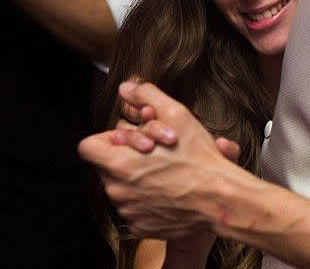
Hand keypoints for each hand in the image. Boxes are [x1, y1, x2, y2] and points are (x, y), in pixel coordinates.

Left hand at [78, 82, 259, 240]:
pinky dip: (146, 197)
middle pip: (106, 166)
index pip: (87, 148)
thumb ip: (147, 96)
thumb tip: (126, 88)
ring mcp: (128, 211)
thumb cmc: (198, 159)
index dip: (105, 139)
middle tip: (152, 149)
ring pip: (120, 187)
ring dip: (135, 177)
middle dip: (125, 156)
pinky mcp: (140, 226)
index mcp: (119, 163)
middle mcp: (117, 191)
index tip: (127, 138)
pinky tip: (168, 188)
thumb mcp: (177, 115)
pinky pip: (133, 207)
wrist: (218, 201)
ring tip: (164, 169)